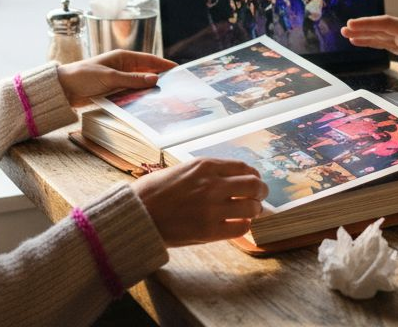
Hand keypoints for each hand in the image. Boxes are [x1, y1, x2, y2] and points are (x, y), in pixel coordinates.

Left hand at [56, 50, 174, 106]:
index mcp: (123, 57)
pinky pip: (131, 93)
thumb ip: (133, 79)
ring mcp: (119, 79)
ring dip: (149, 90)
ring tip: (165, 98)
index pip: (149, 59)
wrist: (63, 88)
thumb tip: (155, 79)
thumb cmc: (83, 76)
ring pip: (140, 84)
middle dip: (160, 79)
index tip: (179, 70)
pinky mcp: (114, 90)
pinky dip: (139, 97)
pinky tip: (147, 104)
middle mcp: (123, 67)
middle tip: (175, 88)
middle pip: (147, 72)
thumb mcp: (110, 77)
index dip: (164, 65)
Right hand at [133, 158, 266, 245]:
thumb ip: (208, 172)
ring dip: (254, 210)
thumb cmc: (155, 191)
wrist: (137, 214)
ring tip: (248, 213)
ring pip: (252, 207)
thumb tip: (234, 177)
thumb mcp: (183, 169)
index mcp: (205, 166)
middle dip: (260, 192)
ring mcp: (211, 208)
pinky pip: (241, 228)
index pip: (244, 168)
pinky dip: (243, 226)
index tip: (254, 182)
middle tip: (259, 198)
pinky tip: (237, 224)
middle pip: (254, 185)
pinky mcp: (209, 230)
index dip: (254, 176)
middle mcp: (212, 184)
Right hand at [340, 15, 397, 79]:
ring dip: (365, 33)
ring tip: (346, 33)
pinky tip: (360, 41)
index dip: (370, 24)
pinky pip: (386, 41)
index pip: (389, 24)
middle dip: (363, 27)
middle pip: (382, 26)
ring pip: (382, 33)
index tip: (353, 25)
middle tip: (344, 28)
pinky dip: (373, 41)